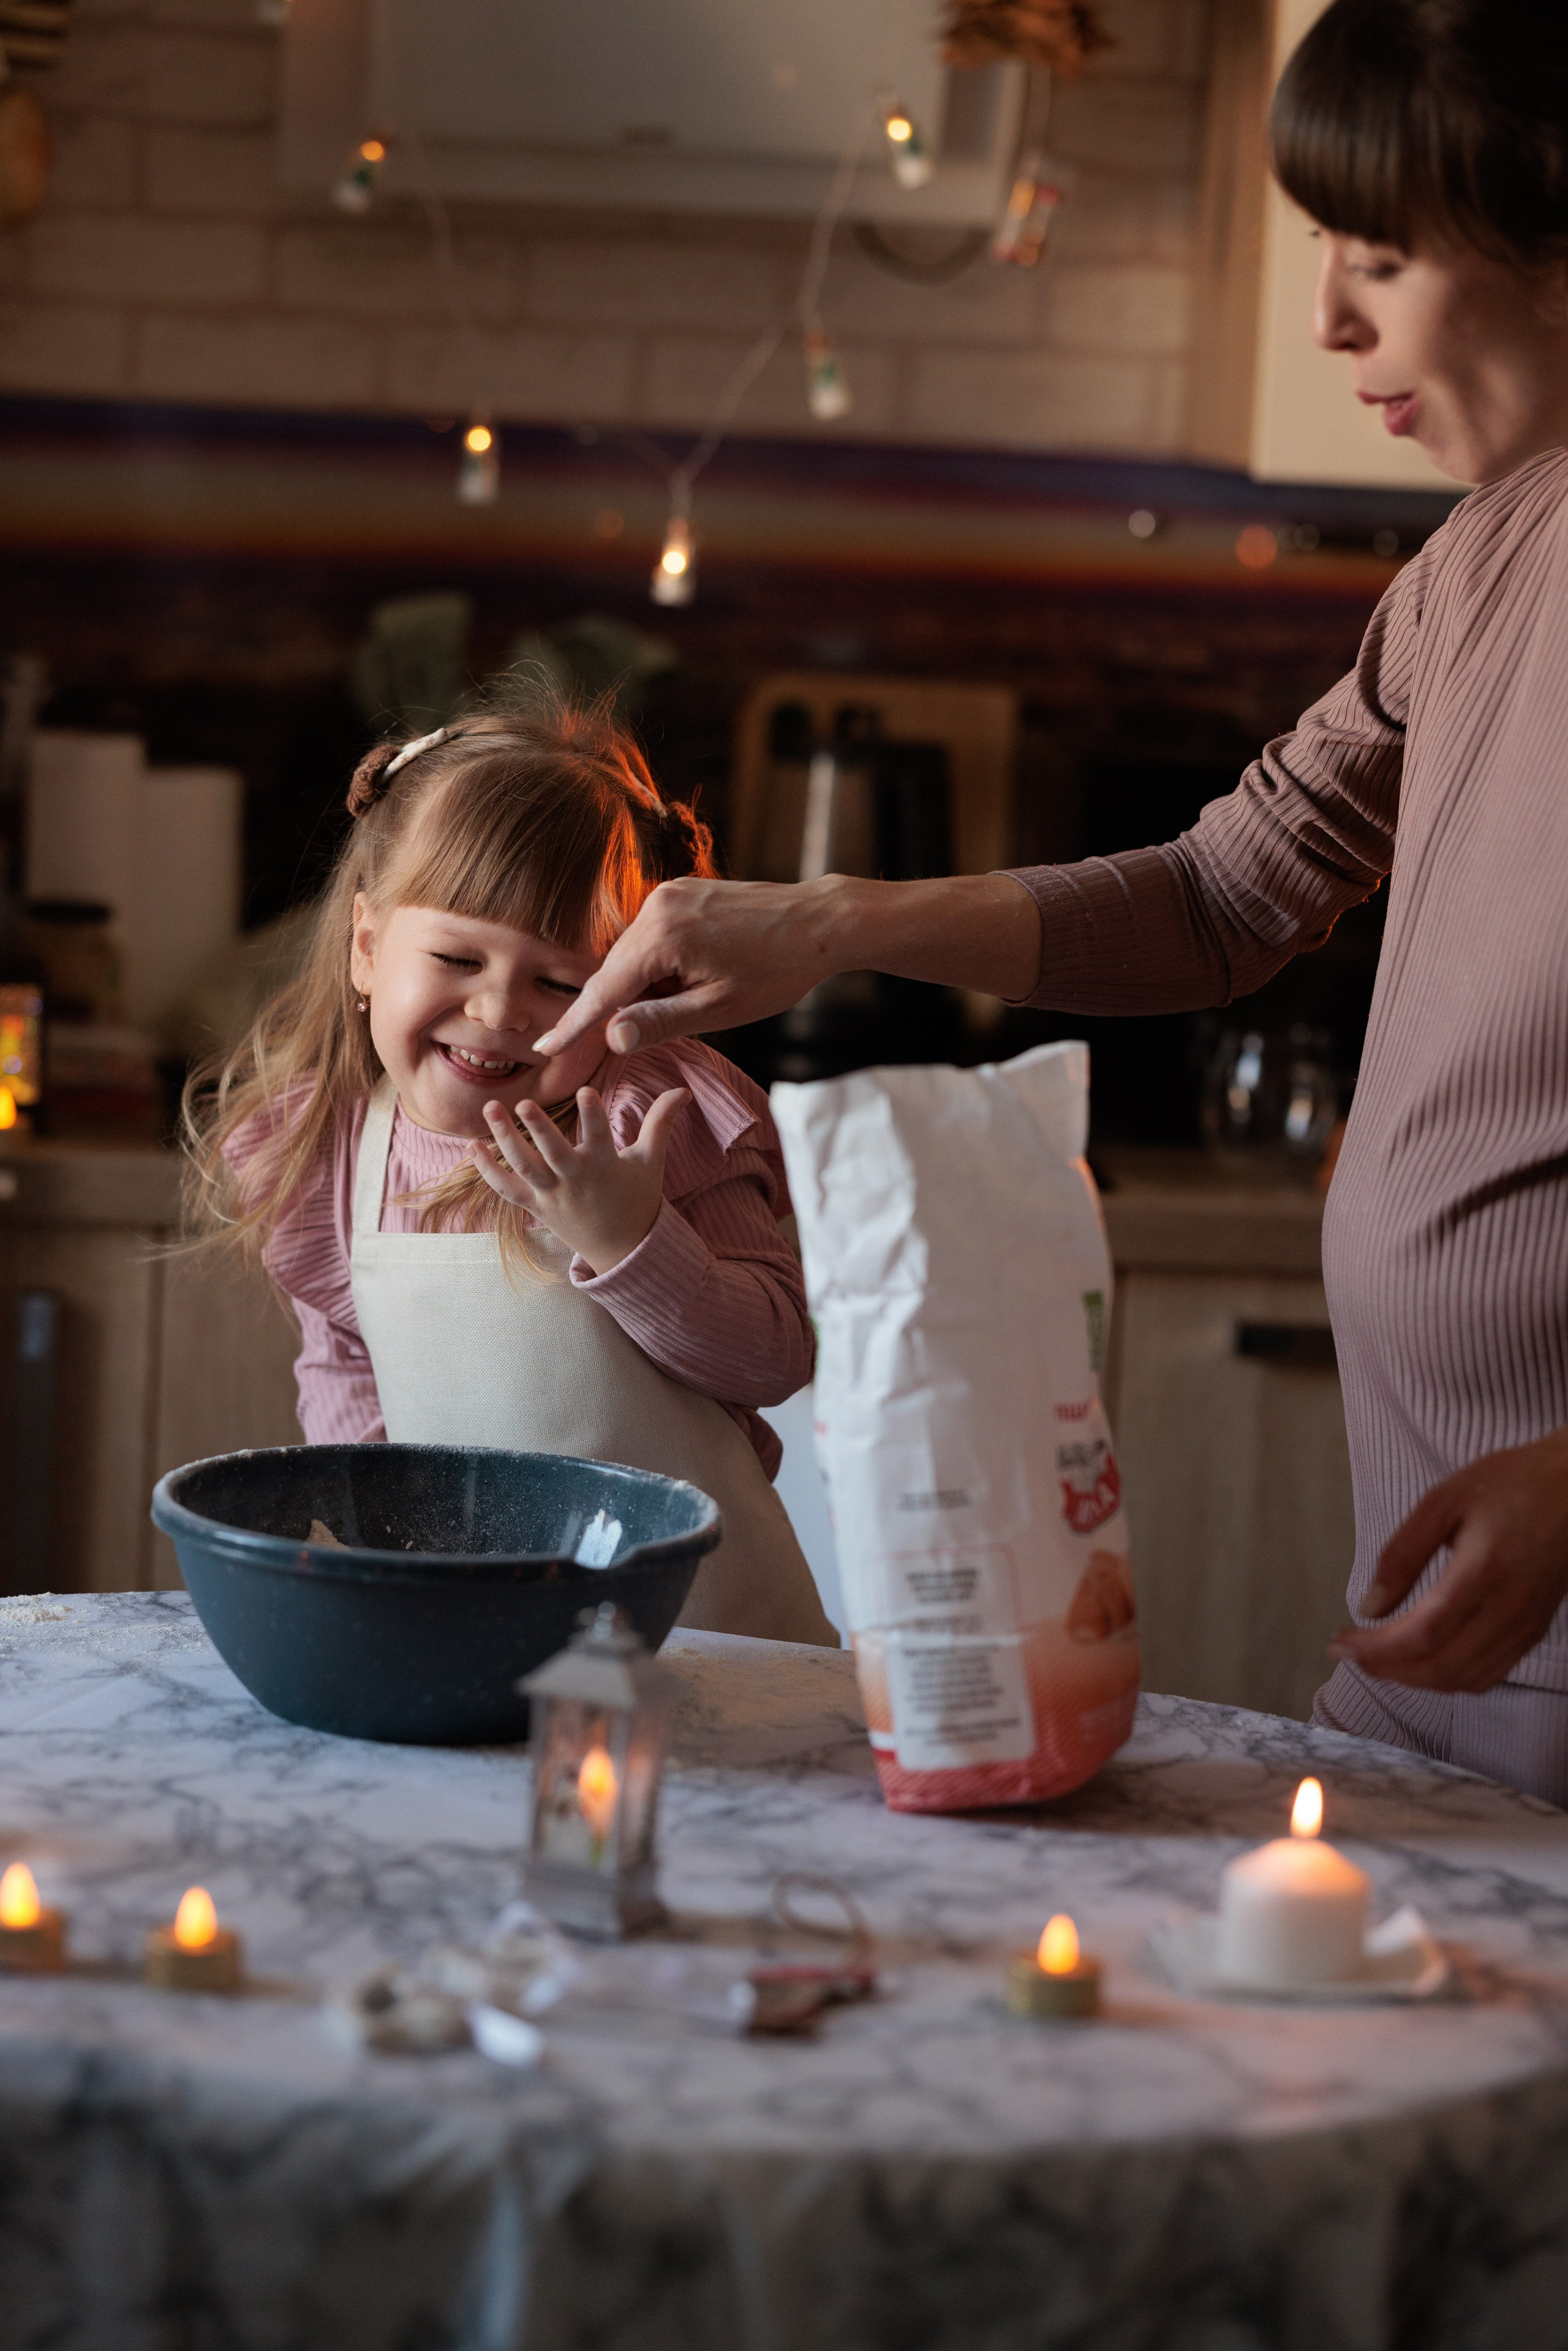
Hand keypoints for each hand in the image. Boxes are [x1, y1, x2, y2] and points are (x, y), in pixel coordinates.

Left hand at [473, 1085, 689, 1275]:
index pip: (600, 1135)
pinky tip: (471, 1145)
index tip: (586, 1090)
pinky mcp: (535, 1207)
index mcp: (605, 1165)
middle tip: (523, 1104)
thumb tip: (682, 1089)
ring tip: (490, 1107)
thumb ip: (661, 1122)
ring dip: (504, 1139)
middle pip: (553, 1154)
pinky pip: (506, 1189)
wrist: (622, 1249)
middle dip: (538, 1130)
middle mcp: (575, 1180)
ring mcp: (552, 1196)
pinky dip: (487, 1170)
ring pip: (523, 1167)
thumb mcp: (651, 1161)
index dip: (593, 1114)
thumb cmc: (636, 1197)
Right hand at [532, 875, 849, 1059]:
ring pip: (634, 955)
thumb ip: (661, 1022)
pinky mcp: (683, 893)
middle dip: (610, 1009)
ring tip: (691, 1003)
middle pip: (615, 971)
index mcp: (662, 937)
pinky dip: (657, 966)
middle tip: (603, 1045)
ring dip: (642, 987)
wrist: (821, 921)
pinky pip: (653, 937)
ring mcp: (670, 895)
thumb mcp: (719, 1009)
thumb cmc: (777, 970)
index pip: (604, 991)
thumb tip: (610, 1037)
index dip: (574, 1025)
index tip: (544, 1047)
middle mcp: (657, 907)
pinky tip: (690, 982)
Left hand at [1329, 1425, 1567, 1691]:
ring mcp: (1527, 1626)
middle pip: (1440, 1667)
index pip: (1422, 1634)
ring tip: (1377, 1656)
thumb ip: (1402, 1554)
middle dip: (1386, 1669)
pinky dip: (1447, 1677)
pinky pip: (1488, 1674)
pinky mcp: (1534, 1632)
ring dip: (1414, 1678)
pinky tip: (1420, 1659)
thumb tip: (1369, 1607)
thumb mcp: (1442, 1501)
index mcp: (1484, 1571)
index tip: (1339, 1642)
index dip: (1375, 1649)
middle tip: (1350, 1652)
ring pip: (1463, 1679)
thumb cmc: (1510, 1484)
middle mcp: (1510, 1609)